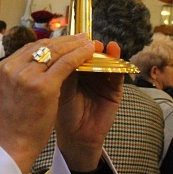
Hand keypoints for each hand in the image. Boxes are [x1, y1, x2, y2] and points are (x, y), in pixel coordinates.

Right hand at [0, 34, 94, 173]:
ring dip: (74, 45)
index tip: (64, 40)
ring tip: (88, 42)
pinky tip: (90, 53)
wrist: (13, 146)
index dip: (50, 43)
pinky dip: (80, 55)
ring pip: (56, 52)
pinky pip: (66, 63)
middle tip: (80, 36)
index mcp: (2, 68)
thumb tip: (38, 64)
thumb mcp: (11, 92)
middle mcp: (12, 68)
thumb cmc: (14, 124)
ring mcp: (27, 75)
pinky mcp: (43, 85)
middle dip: (64, 40)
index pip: (30, 48)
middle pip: (43, 46)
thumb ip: (21, 76)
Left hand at [54, 41, 123, 171]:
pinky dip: (118, 63)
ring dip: (103, 51)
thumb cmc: (61, 114)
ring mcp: (102, 79)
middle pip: (88, 53)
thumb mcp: (56, 90)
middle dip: (86, 46)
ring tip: (99, 45)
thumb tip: (55, 48)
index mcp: (70, 70)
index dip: (70, 44)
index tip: (68, 36)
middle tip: (84, 39)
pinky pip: (118, 73)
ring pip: (104, 60)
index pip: (72, 52)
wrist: (75, 137)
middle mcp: (87, 72)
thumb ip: (58, 71)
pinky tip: (114, 53)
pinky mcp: (115, 89)